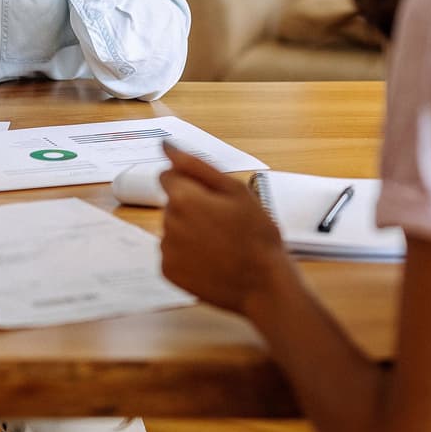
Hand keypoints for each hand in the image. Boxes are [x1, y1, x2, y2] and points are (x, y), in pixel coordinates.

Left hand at [159, 143, 289, 314]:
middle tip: (224, 223)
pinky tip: (211, 260)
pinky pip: (173, 253)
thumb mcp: (236, 191)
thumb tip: (166, 146)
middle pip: (172, 204)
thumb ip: (196, 165)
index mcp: (183, 199)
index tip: (212, 198)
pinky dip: (187, 254)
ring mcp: (166, 250)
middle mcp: (168, 223)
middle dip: (192, 207)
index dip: (191, 183)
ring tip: (221, 244)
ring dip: (190, 231)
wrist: (264, 285)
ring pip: (173, 228)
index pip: (167, 176)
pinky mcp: (168, 271)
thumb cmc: (257, 236)